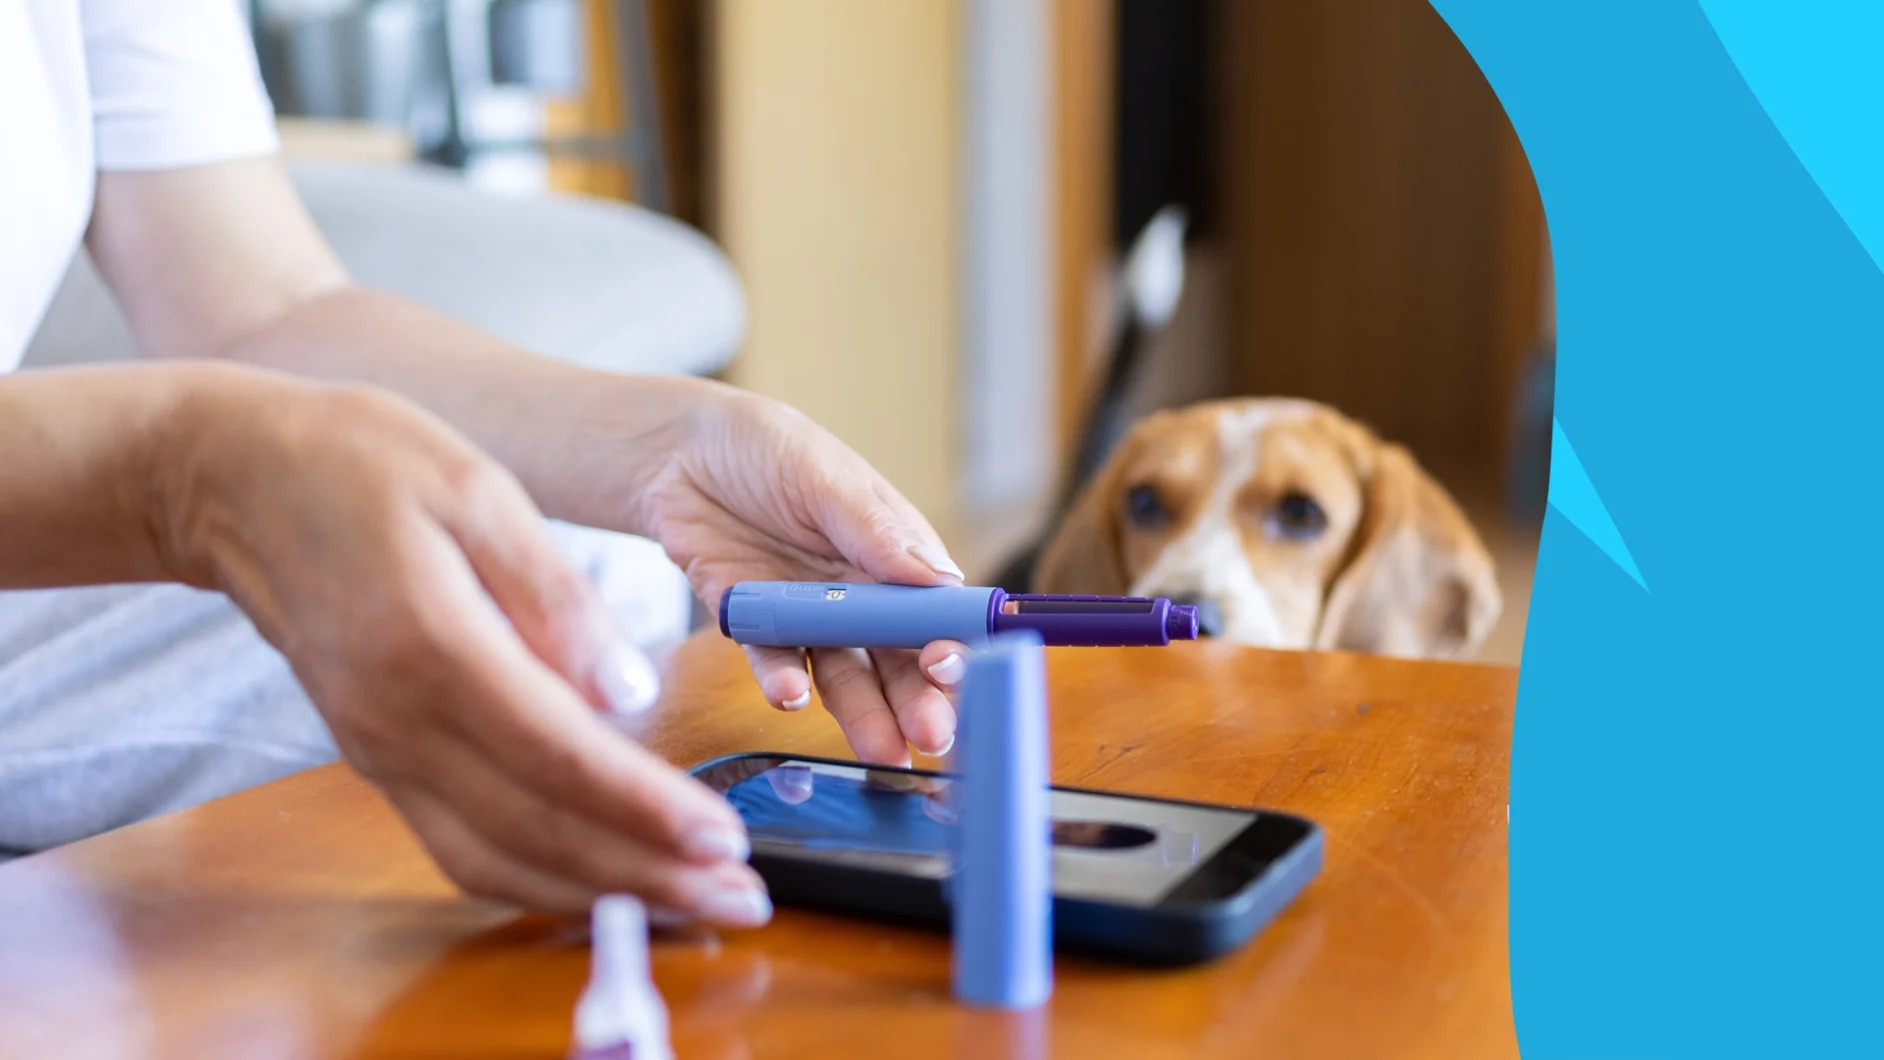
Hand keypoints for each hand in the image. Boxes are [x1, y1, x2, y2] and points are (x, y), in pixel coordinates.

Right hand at [153, 365, 766, 922]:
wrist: (233, 480)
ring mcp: (379, 751)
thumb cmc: (362, 463)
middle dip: (649, 876)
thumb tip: (626, 692)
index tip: (725, 839)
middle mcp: (397, 721)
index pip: (559, 757)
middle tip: (742, 897)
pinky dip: (537, 881)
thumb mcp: (477, 492)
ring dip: (601, 896)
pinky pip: (461, 847)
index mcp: (431, 646)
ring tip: (691, 903)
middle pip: (537, 831)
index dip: (647, 809)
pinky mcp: (377, 760)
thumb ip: (555, 597)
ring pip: (496, 861)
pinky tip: (602, 882)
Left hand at [634, 388, 969, 765]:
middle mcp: (860, 593)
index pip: (937, 609)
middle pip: (899, 658)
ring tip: (882, 749)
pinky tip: (792, 695)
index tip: (953, 666)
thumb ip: (875, 529)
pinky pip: (775, 663)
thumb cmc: (764, 447)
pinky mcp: (755, 628)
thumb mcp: (823, 475)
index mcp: (895, 553)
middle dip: (920, 699)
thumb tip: (940, 578)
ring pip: (846, 675)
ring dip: (866, 713)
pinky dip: (785, 681)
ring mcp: (810, 616)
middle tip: (933, 737)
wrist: (674, 452)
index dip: (953, 640)